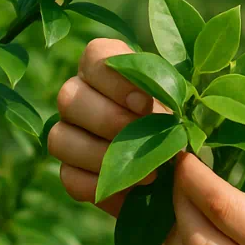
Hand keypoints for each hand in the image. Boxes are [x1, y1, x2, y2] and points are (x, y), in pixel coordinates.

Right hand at [48, 38, 172, 216]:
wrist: (180, 165)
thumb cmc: (183, 122)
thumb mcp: (185, 105)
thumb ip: (175, 98)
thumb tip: (172, 113)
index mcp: (108, 69)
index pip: (95, 55)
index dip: (115, 78)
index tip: (144, 102)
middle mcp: (79, 95)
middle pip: (69, 96)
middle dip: (108, 119)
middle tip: (142, 135)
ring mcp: (68, 132)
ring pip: (59, 138)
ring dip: (101, 155)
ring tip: (143, 170)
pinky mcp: (69, 169)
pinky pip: (68, 176)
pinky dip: (97, 185)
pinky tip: (128, 189)